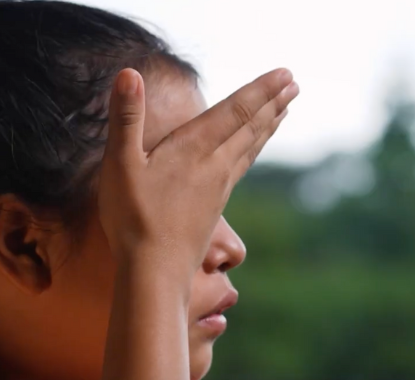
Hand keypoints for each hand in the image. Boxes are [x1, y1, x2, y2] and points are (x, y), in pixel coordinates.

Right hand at [97, 67, 298, 278]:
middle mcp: (214, 165)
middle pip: (250, 127)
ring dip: (268, 125)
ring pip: (250, 148)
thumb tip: (127, 73)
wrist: (155, 272)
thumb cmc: (134, 219)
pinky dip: (252, 150)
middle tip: (294, 83)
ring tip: (284, 110)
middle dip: (272, 102)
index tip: (286, 73)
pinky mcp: (214, 206)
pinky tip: (249, 152)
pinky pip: (241, 168)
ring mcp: (217, 188)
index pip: (235, 110)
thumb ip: (126, 118)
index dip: (261, 89)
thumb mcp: (120, 165)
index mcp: (194, 149)